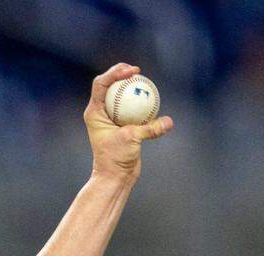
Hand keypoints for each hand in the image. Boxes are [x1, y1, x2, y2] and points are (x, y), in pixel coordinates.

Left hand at [85, 63, 173, 180]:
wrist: (115, 176)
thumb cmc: (115, 159)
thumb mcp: (132, 140)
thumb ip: (150, 128)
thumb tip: (169, 122)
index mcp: (94, 112)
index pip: (101, 84)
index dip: (114, 72)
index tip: (131, 71)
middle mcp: (101, 112)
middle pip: (110, 85)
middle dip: (122, 74)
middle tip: (137, 71)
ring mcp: (111, 118)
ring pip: (122, 96)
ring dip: (133, 87)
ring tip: (145, 81)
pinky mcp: (123, 124)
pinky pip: (133, 108)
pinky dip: (142, 103)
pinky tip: (154, 98)